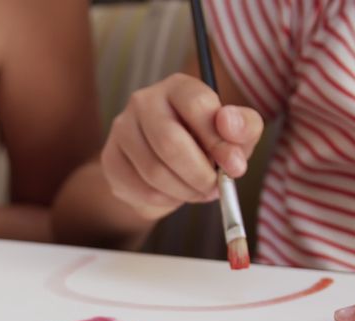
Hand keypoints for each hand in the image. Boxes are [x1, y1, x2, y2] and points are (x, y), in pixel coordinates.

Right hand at [101, 73, 262, 220]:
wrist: (162, 169)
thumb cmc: (203, 146)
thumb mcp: (234, 135)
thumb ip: (243, 126)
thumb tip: (229, 125)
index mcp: (178, 87)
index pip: (197, 105)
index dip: (219, 141)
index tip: (234, 166)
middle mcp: (144, 101)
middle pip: (170, 142)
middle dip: (199, 173)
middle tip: (215, 188)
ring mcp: (122, 130)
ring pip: (155, 171)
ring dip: (185, 190)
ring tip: (197, 190)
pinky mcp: (110, 159)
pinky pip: (142, 189)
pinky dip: (166, 200)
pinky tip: (174, 193)